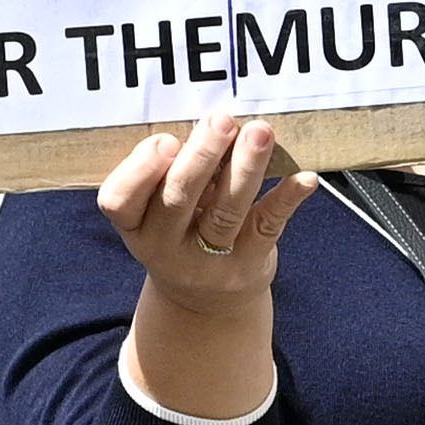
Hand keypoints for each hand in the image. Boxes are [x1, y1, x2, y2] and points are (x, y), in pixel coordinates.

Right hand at [100, 112, 317, 319]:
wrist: (205, 303)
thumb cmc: (181, 233)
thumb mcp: (160, 212)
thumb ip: (173, 174)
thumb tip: (213, 124)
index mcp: (135, 225)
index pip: (120, 200)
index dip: (141, 170)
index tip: (168, 141)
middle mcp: (163, 247)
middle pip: (178, 198)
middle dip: (202, 155)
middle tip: (223, 120)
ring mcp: (206, 261)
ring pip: (225, 211)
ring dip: (245, 167)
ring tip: (260, 132)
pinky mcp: (246, 265)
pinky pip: (266, 227)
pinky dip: (286, 199)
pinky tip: (304, 179)